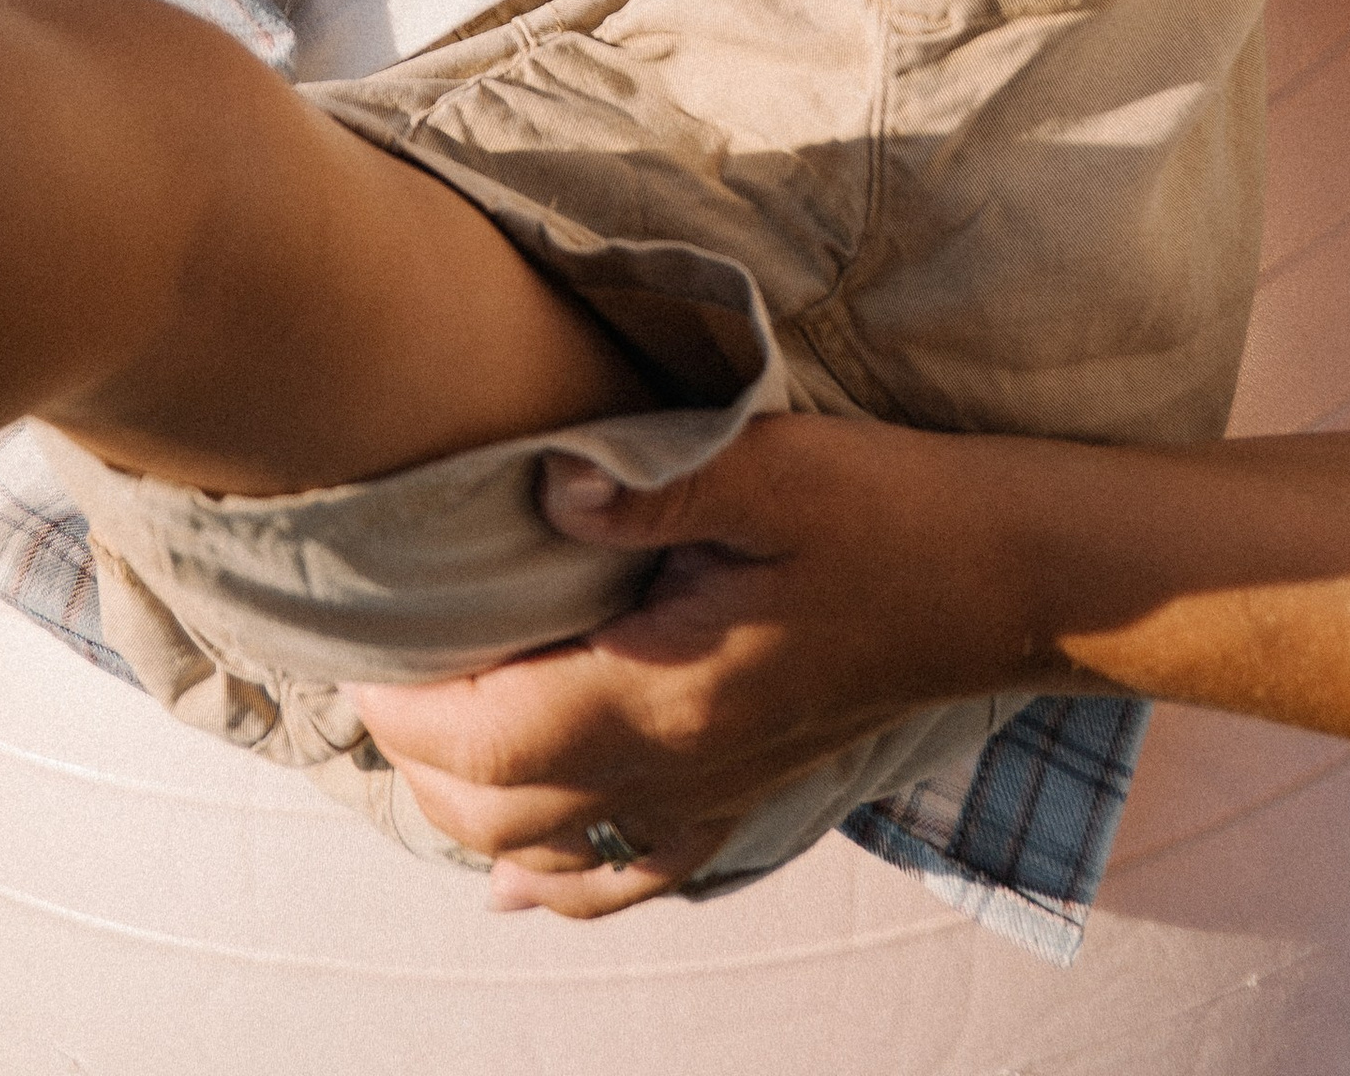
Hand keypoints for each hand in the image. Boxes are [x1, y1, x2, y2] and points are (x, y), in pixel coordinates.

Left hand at [350, 410, 1059, 918]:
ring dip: (462, 804)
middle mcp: (677, 772)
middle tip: (359, 665)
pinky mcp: (742, 796)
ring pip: (546, 853)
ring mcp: (711, 798)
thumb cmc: (888, 511)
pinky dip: (555, 883)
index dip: (401, 706)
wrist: (1004, 580)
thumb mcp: (771, 467)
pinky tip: (512, 882)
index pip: (490, 739)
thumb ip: (648, 487)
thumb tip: (544, 490)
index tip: (345, 642)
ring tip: (407, 738)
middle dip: (410, 751)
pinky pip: (628, 876)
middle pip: (496, 807)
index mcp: (666, 697)